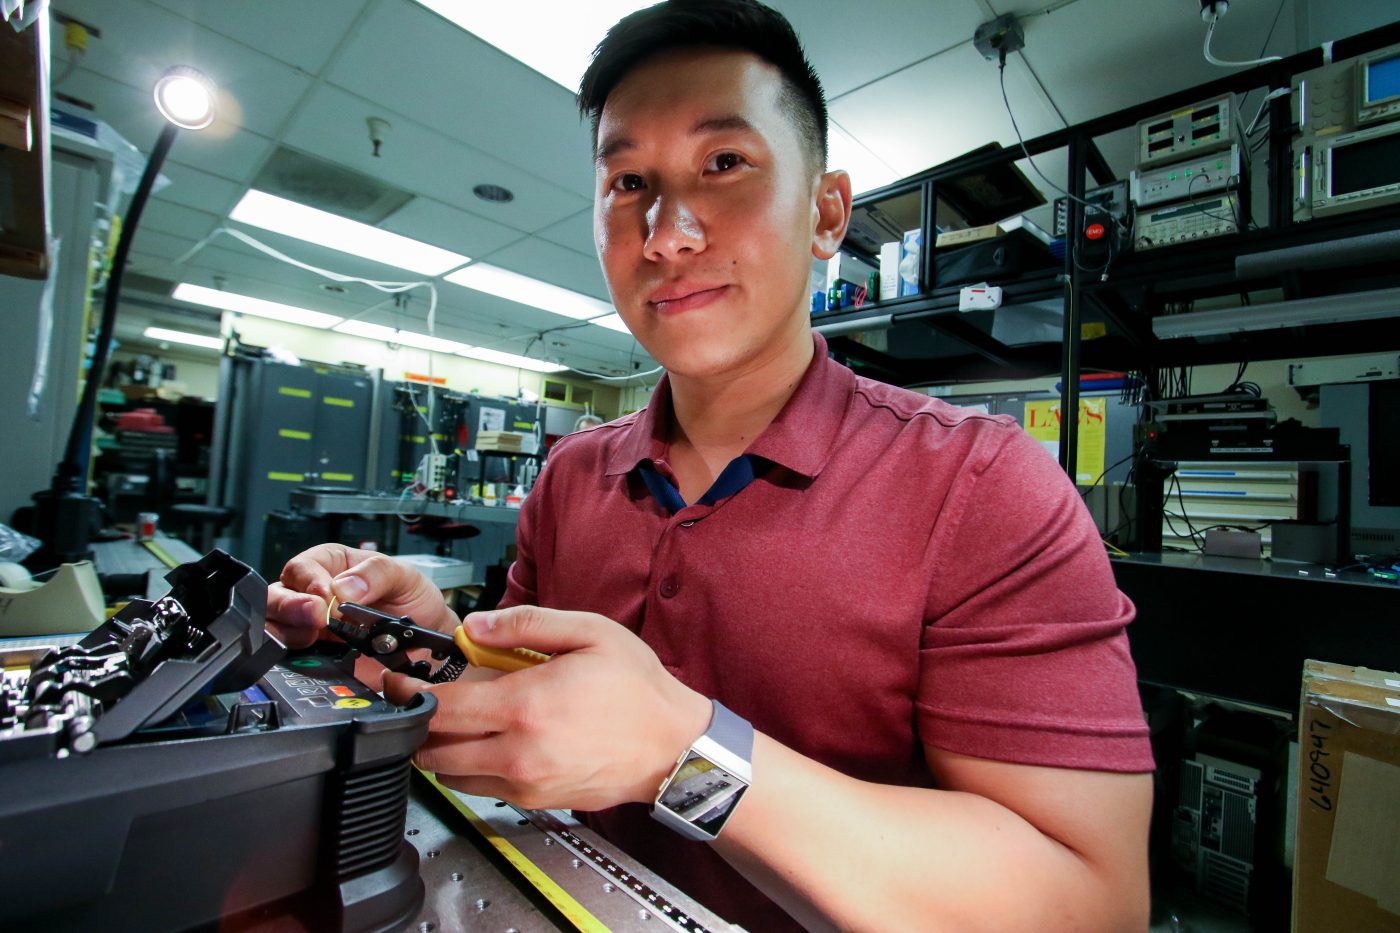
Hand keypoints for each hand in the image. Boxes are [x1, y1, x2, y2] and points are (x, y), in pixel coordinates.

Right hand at [265, 544, 457, 648]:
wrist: (426, 639)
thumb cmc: (411, 599)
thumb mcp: (404, 575)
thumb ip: (377, 574)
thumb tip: (345, 587)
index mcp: (330, 565)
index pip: (303, 567)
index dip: (309, 581)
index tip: (325, 594)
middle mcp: (312, 595)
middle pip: (276, 596)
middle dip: (289, 606)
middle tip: (315, 616)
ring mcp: (310, 627)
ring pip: (274, 626)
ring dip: (286, 632)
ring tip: (312, 635)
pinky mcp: (315, 656)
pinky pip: (292, 659)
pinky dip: (296, 659)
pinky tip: (314, 657)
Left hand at [382, 605, 711, 811]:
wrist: (672, 748)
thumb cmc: (637, 691)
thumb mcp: (589, 632)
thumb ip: (525, 623)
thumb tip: (476, 624)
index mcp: (526, 706)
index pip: (439, 707)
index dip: (407, 693)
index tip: (397, 681)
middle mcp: (518, 753)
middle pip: (430, 749)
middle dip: (417, 723)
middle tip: (421, 700)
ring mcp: (523, 783)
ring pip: (448, 774)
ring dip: (441, 747)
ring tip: (462, 719)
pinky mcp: (532, 802)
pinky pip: (479, 788)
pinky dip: (471, 766)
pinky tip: (494, 739)